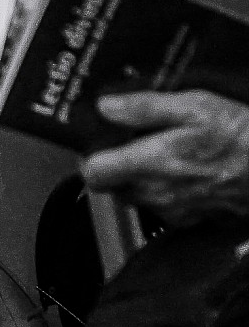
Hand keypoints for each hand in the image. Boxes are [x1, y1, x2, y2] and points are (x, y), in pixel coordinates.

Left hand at [82, 90, 248, 224]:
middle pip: (114, 187)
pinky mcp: (195, 220)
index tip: (101, 145)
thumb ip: (144, 107)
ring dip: (145, 181)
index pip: (92, 175)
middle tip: (137, 145)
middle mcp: (157, 194)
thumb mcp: (194, 106)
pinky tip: (188, 173)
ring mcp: (176, 211)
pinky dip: (169, 193)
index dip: (91, 158)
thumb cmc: (241, 138)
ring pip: (140, 198)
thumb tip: (106, 107)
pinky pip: (166, 208)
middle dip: (119, 168)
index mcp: (149, 165)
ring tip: (168, 156)